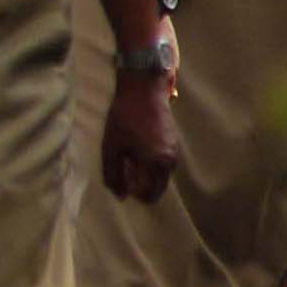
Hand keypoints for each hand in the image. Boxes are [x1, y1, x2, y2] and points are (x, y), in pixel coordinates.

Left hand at [101, 71, 180, 203]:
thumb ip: (113, 174)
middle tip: (123, 173)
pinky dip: (152, 166)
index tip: (119, 180)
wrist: (144, 90)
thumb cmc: (125, 118)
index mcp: (156, 164)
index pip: (148, 194)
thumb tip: (120, 195)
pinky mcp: (174, 144)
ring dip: (146, 177)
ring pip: (161, 178)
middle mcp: (170, 162)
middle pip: (158, 189)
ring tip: (127, 160)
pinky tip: (136, 153)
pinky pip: (163, 165)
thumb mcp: (111, 147)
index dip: (131, 192)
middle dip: (141, 188)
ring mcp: (174, 152)